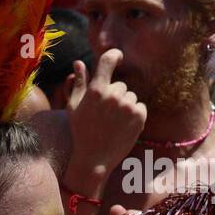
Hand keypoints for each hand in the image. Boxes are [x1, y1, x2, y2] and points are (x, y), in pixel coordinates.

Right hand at [64, 49, 146, 194]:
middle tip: (105, 115)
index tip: (118, 57)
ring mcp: (128, 105)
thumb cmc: (81, 132)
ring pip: (131, 97)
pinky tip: (122, 127)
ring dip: (125, 107)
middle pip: (121, 85)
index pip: (108, 60)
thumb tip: (79, 63)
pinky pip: (140, 107)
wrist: (94, 159)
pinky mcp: (140, 115)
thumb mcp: (74, 107)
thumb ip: (79, 83)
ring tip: (113, 123)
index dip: (115, 55)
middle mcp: (113, 95)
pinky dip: (134, 115)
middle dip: (115, 96)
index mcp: (96, 90)